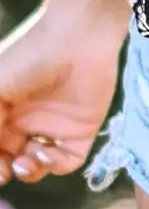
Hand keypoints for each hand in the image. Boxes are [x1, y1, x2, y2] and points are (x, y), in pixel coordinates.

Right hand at [0, 0, 129, 184]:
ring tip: (26, 161)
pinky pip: (67, 161)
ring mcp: (54, 126)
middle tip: (5, 172)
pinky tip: (46, 153)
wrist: (75, 37)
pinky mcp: (81, 130)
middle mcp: (27, 121)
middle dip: (5, 171)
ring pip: (37, 165)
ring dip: (29, 171)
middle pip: (11, 160)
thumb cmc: (28, 56)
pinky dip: (55, 166)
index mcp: (3, 109)